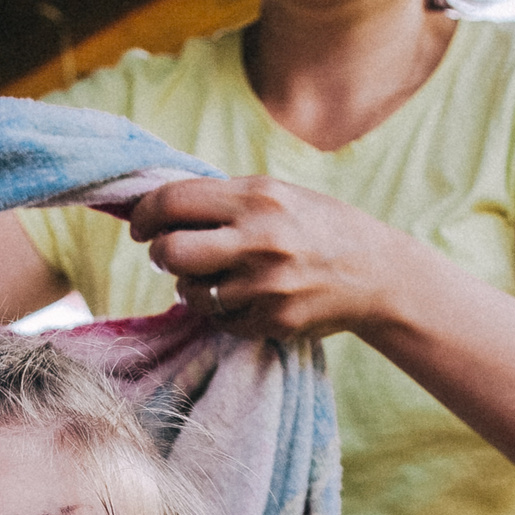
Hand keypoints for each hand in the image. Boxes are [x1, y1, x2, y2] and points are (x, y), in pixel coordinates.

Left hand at [128, 175, 410, 341]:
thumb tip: (154, 204)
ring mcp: (266, 285)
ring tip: (216, 275)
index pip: (174, 201)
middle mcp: (260, 239)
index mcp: (257, 197)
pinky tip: (244, 295)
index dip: (144, 214)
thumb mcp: (275, 194)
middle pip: (169, 252)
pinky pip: (218, 319)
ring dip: (190, 285)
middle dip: (160, 253)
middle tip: (168, 253)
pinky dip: (221, 309)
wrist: (376, 273)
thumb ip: (221, 198)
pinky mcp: (272, 320)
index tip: (138, 224)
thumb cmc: (316, 225)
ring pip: (189, 292)